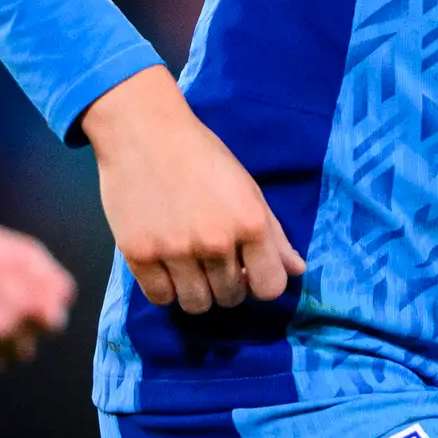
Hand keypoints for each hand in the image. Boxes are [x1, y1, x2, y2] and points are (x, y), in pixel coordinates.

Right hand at [84, 68, 302, 313]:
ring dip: (197, 292)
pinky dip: (166, 289)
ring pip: (197, 304)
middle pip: (231, 298)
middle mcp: (215, 242)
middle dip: (227, 285)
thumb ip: (274, 233)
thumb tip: (297, 271)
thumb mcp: (247, 188)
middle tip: (214, 261)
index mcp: (250, 223)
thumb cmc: (201, 156)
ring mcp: (175, 251)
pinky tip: (166, 267)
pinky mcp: (139, 255)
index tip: (248, 270)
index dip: (261, 282)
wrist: (144, 132)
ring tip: (190, 267)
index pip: (270, 287)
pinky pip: (160, 298)